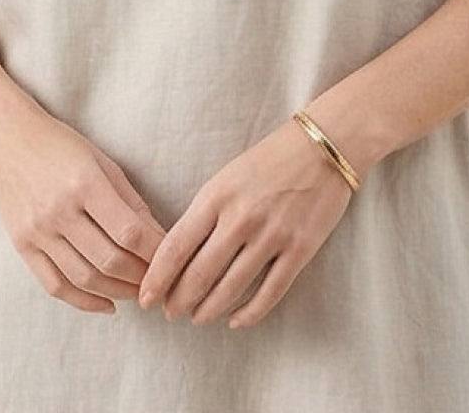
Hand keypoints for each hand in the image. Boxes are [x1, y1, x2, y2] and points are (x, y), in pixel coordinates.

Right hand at [0, 110, 167, 314]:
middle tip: (159, 281)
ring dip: (117, 292)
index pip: (129, 231)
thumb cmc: (61, 146)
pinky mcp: (22, 246)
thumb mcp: (102, 162)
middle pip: (109, 260)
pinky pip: (55, 285)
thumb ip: (130, 200)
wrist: (7, 141)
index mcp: (85, 183)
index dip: (155, 252)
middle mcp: (59, 210)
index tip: (172, 259)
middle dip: (140, 277)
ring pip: (84, 278)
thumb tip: (158, 237)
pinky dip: (83, 302)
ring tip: (138, 293)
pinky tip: (106, 304)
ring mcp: (38, 231)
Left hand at [137, 116, 355, 328]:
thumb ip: (205, 213)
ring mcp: (272, 236)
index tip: (146, 298)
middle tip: (170, 313)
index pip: (176, 247)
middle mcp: (241, 218)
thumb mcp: (227, 178)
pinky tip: (235, 321)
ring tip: (197, 318)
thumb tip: (180, 256)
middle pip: (199, 275)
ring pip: (230, 290)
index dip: (157, 279)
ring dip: (208, 311)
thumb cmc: (269, 160)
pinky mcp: (300, 250)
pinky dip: (249, 314)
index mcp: (217, 196)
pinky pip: (269, 294)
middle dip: (179, 301)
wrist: (323, 147)